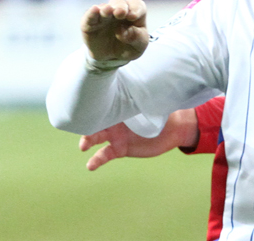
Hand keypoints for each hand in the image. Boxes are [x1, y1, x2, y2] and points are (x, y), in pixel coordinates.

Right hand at [79, 109, 199, 170]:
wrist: (171, 130)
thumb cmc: (162, 113)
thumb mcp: (153, 105)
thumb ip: (145, 99)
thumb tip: (146, 89)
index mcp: (119, 106)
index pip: (103, 104)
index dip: (93, 105)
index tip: (84, 107)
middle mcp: (113, 120)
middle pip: (95, 120)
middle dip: (86, 123)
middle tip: (81, 126)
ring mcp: (114, 135)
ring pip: (95, 138)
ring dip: (87, 141)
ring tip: (84, 146)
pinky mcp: (118, 149)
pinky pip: (104, 155)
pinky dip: (96, 160)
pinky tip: (90, 166)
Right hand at [81, 0, 148, 61]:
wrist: (112, 58)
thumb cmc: (129, 46)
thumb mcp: (139, 45)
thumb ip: (135, 37)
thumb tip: (122, 31)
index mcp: (133, 13)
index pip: (136, 4)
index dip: (135, 8)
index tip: (133, 16)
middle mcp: (117, 10)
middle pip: (119, 2)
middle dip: (120, 6)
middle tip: (121, 12)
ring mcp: (103, 16)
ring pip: (104, 7)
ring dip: (106, 9)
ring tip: (108, 11)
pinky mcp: (89, 24)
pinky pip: (89, 17)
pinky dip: (91, 13)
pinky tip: (94, 10)